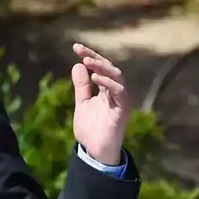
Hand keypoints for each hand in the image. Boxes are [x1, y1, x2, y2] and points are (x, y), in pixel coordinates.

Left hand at [71, 42, 131, 165]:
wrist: (95, 151)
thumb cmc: (91, 129)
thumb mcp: (82, 104)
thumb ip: (82, 87)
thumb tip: (77, 65)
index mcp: (106, 89)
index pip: (99, 68)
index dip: (89, 56)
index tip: (76, 47)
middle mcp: (115, 92)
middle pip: (109, 68)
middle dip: (95, 57)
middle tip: (80, 50)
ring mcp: (120, 100)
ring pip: (117, 76)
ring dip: (102, 66)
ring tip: (87, 61)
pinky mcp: (122, 109)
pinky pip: (119, 91)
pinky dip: (108, 82)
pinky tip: (95, 77)